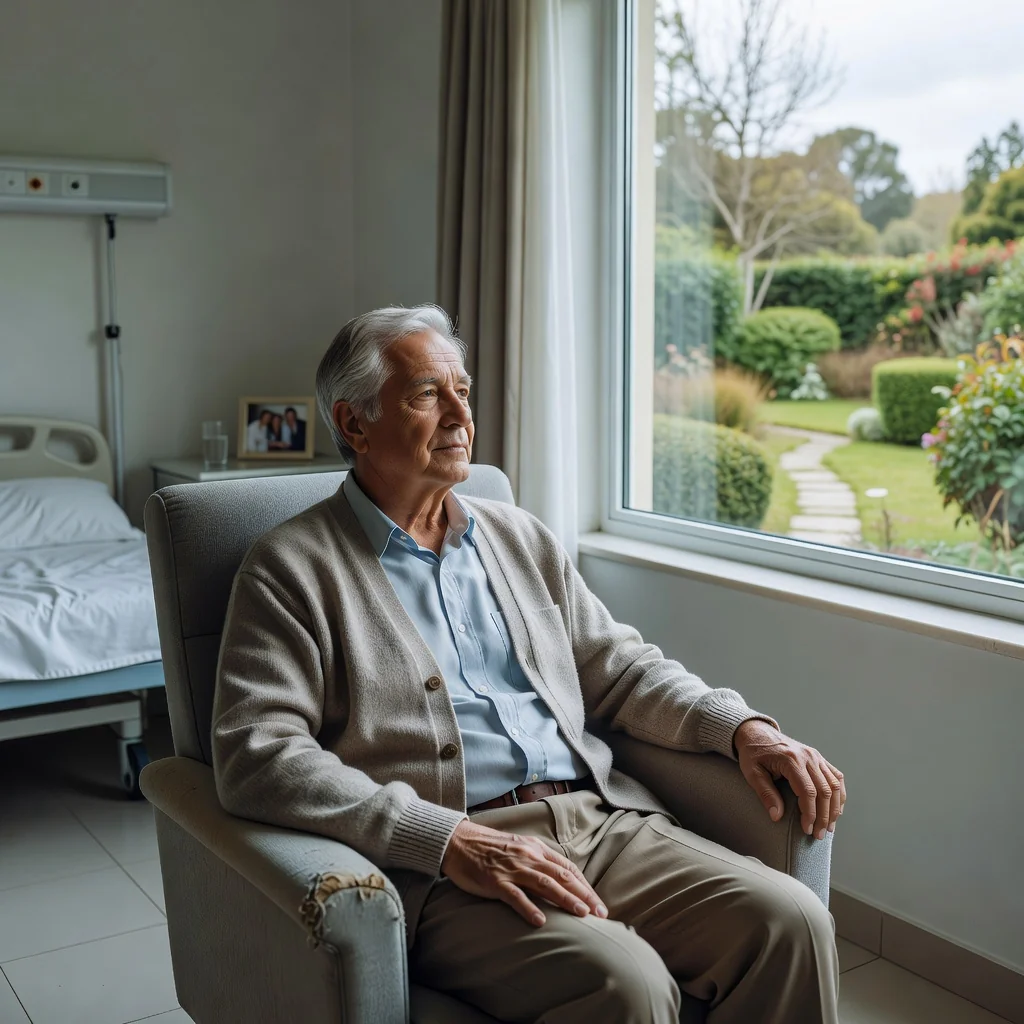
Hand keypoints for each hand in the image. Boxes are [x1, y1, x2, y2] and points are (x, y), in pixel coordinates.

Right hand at [440, 819, 607, 926]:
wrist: (459, 842)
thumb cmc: (490, 848)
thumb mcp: (519, 848)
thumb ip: (539, 861)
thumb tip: (561, 880)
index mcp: (536, 849)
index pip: (567, 868)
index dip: (585, 886)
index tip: (598, 904)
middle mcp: (528, 856)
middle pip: (562, 876)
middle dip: (583, 895)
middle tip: (601, 914)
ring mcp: (512, 868)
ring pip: (545, 884)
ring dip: (565, 899)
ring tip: (581, 915)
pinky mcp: (495, 880)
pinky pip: (515, 896)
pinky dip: (529, 908)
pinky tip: (541, 921)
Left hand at [734, 720, 845, 839]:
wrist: (757, 733)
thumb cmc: (753, 754)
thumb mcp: (751, 773)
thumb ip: (765, 793)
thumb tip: (777, 816)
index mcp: (791, 759)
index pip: (808, 791)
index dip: (810, 813)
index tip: (806, 830)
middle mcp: (808, 756)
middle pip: (825, 791)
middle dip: (824, 816)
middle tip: (818, 835)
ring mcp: (816, 756)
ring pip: (835, 785)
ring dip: (834, 809)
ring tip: (828, 828)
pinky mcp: (819, 758)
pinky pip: (836, 777)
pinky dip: (839, 795)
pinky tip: (836, 810)